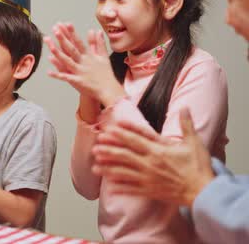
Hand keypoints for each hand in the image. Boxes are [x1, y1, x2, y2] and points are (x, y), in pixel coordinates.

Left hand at [45, 23, 124, 105]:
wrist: (109, 90)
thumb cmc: (105, 74)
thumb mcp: (103, 57)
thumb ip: (99, 43)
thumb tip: (97, 31)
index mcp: (89, 56)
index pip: (79, 42)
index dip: (72, 33)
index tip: (66, 23)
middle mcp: (84, 62)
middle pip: (72, 49)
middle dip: (63, 39)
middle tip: (55, 30)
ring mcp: (80, 71)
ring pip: (67, 61)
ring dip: (58, 54)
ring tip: (50, 47)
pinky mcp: (78, 81)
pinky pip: (66, 77)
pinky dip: (58, 75)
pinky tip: (49, 72)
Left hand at [91, 108, 214, 206]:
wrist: (204, 192)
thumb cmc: (199, 168)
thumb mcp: (194, 143)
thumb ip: (186, 125)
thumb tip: (184, 107)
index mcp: (159, 151)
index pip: (136, 139)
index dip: (121, 133)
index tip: (109, 129)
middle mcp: (150, 164)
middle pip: (125, 155)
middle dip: (108, 150)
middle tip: (95, 146)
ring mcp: (149, 178)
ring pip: (124, 172)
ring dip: (108, 169)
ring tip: (95, 166)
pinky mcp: (151, 191)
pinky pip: (132, 189)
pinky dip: (120, 188)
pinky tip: (109, 187)